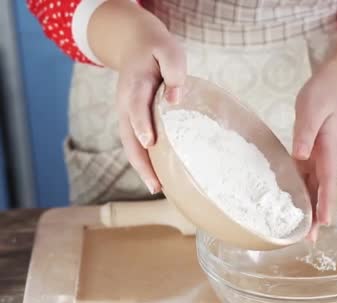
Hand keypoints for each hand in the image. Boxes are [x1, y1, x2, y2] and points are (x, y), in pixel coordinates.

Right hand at [89, 0, 185, 193]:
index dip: (142, 125)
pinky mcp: (132, 120)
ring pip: (130, 144)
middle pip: (129, 137)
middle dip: (141, 162)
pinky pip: (135, 142)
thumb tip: (175, 99)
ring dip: (142, 167)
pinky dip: (144, 159)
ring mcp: (126, 114)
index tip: (150, 142)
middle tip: (155, 185)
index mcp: (134, 85)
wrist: (135, 44)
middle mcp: (125, 104)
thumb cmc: (157, 50)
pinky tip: (158, 175)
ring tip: (156, 188)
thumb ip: (174, 71)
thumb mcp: (169, 50)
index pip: (136, 108)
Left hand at [292, 30, 336, 239]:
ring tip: (301, 233)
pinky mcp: (306, 156)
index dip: (326, 202)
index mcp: (329, 151)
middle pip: (322, 193)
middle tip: (311, 240)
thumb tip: (300, 155)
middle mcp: (324, 160)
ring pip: (313, 190)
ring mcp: (316, 160)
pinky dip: (299, 195)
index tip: (324, 222)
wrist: (329, 87)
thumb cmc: (321, 96)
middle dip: (317, 217)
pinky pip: (303, 180)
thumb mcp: (312, 109)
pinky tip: (292, 207)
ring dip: (309, 211)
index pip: (328, 181)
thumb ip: (306, 132)